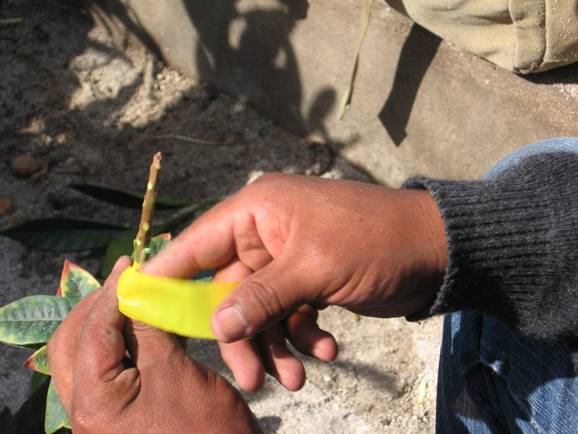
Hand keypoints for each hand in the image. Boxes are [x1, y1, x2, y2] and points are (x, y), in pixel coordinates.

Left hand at [47, 257, 260, 433]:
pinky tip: (147, 327)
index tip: (130, 265)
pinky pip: (109, 370)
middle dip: (96, 308)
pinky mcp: (119, 414)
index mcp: (93, 404)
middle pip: (72, 345)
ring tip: (134, 298)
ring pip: (88, 357)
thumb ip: (150, 331)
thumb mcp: (177, 375)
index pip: (90, 333)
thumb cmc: (205, 431)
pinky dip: (124, 343)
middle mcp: (86, 411)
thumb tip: (138, 293)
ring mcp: (102, 414)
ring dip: (108, 324)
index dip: (110, 294)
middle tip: (124, 282)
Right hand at [144, 174, 446, 391]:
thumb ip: (262, 296)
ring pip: (261, 310)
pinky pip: (291, 313)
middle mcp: (265, 233)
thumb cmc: (373, 242)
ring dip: (276, 345)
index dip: (169, 275)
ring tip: (296, 379)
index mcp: (257, 211)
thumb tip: (216, 326)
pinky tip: (327, 351)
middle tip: (251, 378)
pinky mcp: (310, 280)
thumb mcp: (315, 268)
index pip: (198, 243)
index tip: (143, 308)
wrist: (435, 249)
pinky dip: (304, 336)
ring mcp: (288, 259)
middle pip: (230, 291)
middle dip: (242, 335)